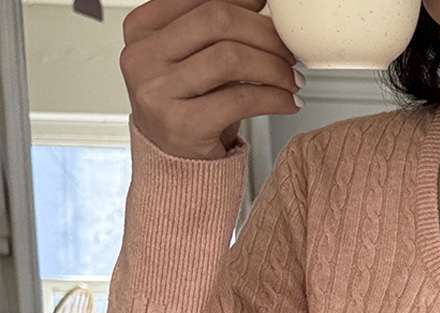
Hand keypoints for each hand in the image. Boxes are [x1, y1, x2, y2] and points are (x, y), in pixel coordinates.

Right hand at [121, 0, 300, 160]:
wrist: (174, 164)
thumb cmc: (188, 107)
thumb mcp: (190, 58)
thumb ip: (211, 30)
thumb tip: (261, 4)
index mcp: (142, 28)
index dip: (242, 0)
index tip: (269, 8)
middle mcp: (142, 57)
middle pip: (217, 20)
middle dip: (264, 32)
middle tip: (288, 49)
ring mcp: (158, 92)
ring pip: (231, 57)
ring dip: (274, 66)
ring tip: (292, 78)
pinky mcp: (182, 125)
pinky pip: (240, 99)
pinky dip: (274, 98)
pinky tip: (288, 101)